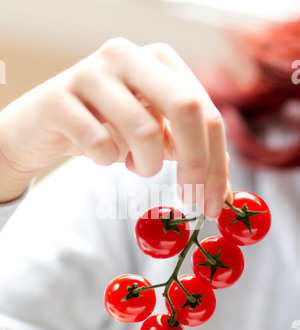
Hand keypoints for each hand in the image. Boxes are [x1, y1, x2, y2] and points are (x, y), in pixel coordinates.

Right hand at [0, 38, 230, 216]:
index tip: (214, 204)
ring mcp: (91, 73)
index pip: (207, 112)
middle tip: (190, 199)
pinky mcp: (58, 98)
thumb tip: (222, 191)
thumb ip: (188, 150)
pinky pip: (100, 145)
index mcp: (160, 60)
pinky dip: (106, 161)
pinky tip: (100, 154)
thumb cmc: (105, 128)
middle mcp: (129, 56)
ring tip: (132, 163)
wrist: (42, 124)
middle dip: (195, 165)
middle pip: (186, 109)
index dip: (216, 163)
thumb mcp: (155, 134)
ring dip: (144, 165)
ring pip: (143, 131)